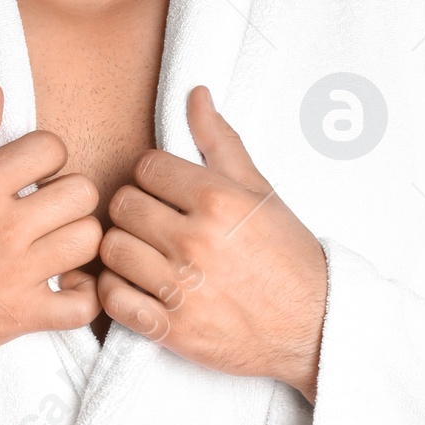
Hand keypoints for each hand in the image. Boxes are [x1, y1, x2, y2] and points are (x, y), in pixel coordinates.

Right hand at [0, 83, 100, 397]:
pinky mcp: (21, 316)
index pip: (52, 147)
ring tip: (56, 245)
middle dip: (68, 194)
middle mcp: (4, 227)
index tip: (31, 174)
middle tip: (47, 209)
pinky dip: (85, 298)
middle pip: (83, 192)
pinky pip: (84, 306)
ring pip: (90, 241)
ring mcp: (16, 275)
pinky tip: (64, 287)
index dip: (46, 156)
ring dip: (77, 240)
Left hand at [98, 87, 327, 399]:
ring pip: (111, 249)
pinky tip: (138, 286)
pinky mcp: (170, 330)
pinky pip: (111, 298)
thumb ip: (221, 142)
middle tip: (154, 222)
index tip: (166, 192)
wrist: (313, 326)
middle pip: (122, 204)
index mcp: (218, 200)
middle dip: (135, 209)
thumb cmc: (287, 256)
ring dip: (123, 249)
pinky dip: (117, 291)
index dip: (153, 177)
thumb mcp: (260, 192)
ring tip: (145, 253)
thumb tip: (195, 94)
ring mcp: (180, 288)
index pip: (146, 167)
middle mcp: (195, 241)